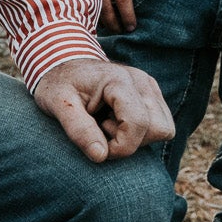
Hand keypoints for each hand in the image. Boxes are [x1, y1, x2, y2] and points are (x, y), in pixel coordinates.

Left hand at [34, 58, 173, 162]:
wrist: (63, 65)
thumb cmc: (58, 84)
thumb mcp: (57, 105)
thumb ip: (78, 129)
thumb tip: (100, 156)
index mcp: (118, 80)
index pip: (138, 123)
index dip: (121, 146)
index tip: (97, 145)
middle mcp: (141, 81)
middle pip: (158, 129)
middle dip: (130, 141)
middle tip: (101, 130)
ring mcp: (150, 87)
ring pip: (164, 129)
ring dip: (137, 137)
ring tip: (109, 124)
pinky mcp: (152, 95)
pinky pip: (161, 125)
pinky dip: (141, 131)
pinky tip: (117, 121)